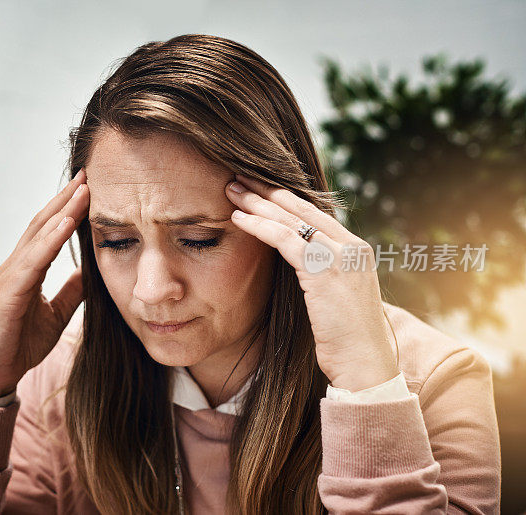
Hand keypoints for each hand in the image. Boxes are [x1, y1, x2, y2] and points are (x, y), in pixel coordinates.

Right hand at [0, 169, 88, 398]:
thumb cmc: (22, 341)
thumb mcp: (58, 312)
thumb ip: (72, 290)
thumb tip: (91, 271)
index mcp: (28, 268)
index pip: (49, 229)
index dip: (68, 207)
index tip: (89, 186)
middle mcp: (17, 265)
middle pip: (43, 223)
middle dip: (65, 198)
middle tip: (87, 174)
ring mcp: (11, 277)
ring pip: (38, 236)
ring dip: (61, 212)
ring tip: (82, 191)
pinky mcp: (10, 293)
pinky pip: (33, 261)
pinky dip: (50, 241)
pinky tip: (66, 225)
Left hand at [225, 175, 398, 391]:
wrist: (366, 365)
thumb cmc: (347, 339)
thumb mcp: (337, 297)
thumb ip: (322, 274)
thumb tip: (299, 264)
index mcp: (356, 249)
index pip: (315, 213)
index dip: (284, 199)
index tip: (258, 188)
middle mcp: (351, 246)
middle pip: (302, 209)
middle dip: (267, 191)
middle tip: (239, 178)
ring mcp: (341, 257)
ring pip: (292, 219)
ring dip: (258, 203)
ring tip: (231, 191)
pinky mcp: (325, 271)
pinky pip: (286, 240)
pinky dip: (259, 226)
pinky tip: (238, 220)